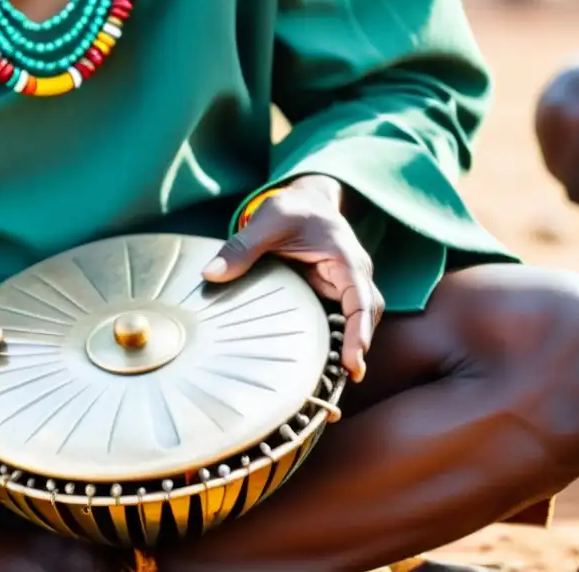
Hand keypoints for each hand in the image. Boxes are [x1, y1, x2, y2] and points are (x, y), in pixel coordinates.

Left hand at [202, 176, 383, 381]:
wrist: (307, 201)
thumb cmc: (292, 209)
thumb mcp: (267, 222)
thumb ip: (241, 248)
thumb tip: (210, 274)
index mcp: (345, 257)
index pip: (361, 297)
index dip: (360, 328)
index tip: (356, 356)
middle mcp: (354, 273)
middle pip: (368, 313)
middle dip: (361, 343)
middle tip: (350, 375)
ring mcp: (347, 284)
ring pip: (360, 318)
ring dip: (353, 344)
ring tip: (342, 377)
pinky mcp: (335, 292)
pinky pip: (344, 318)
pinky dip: (341, 338)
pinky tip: (327, 362)